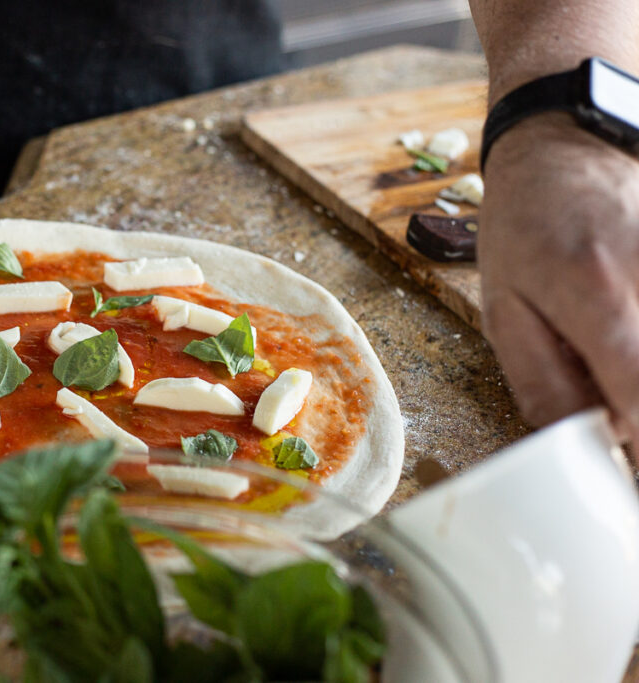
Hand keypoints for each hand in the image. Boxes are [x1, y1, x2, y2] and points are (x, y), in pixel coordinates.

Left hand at [479, 113, 638, 446]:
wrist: (570, 144)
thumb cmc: (526, 226)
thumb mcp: (503, 308)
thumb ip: (544, 382)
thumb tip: (588, 442)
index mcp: (596, 293)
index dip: (637, 446)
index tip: (620, 462)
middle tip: (615, 406)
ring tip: (615, 354)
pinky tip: (627, 334)